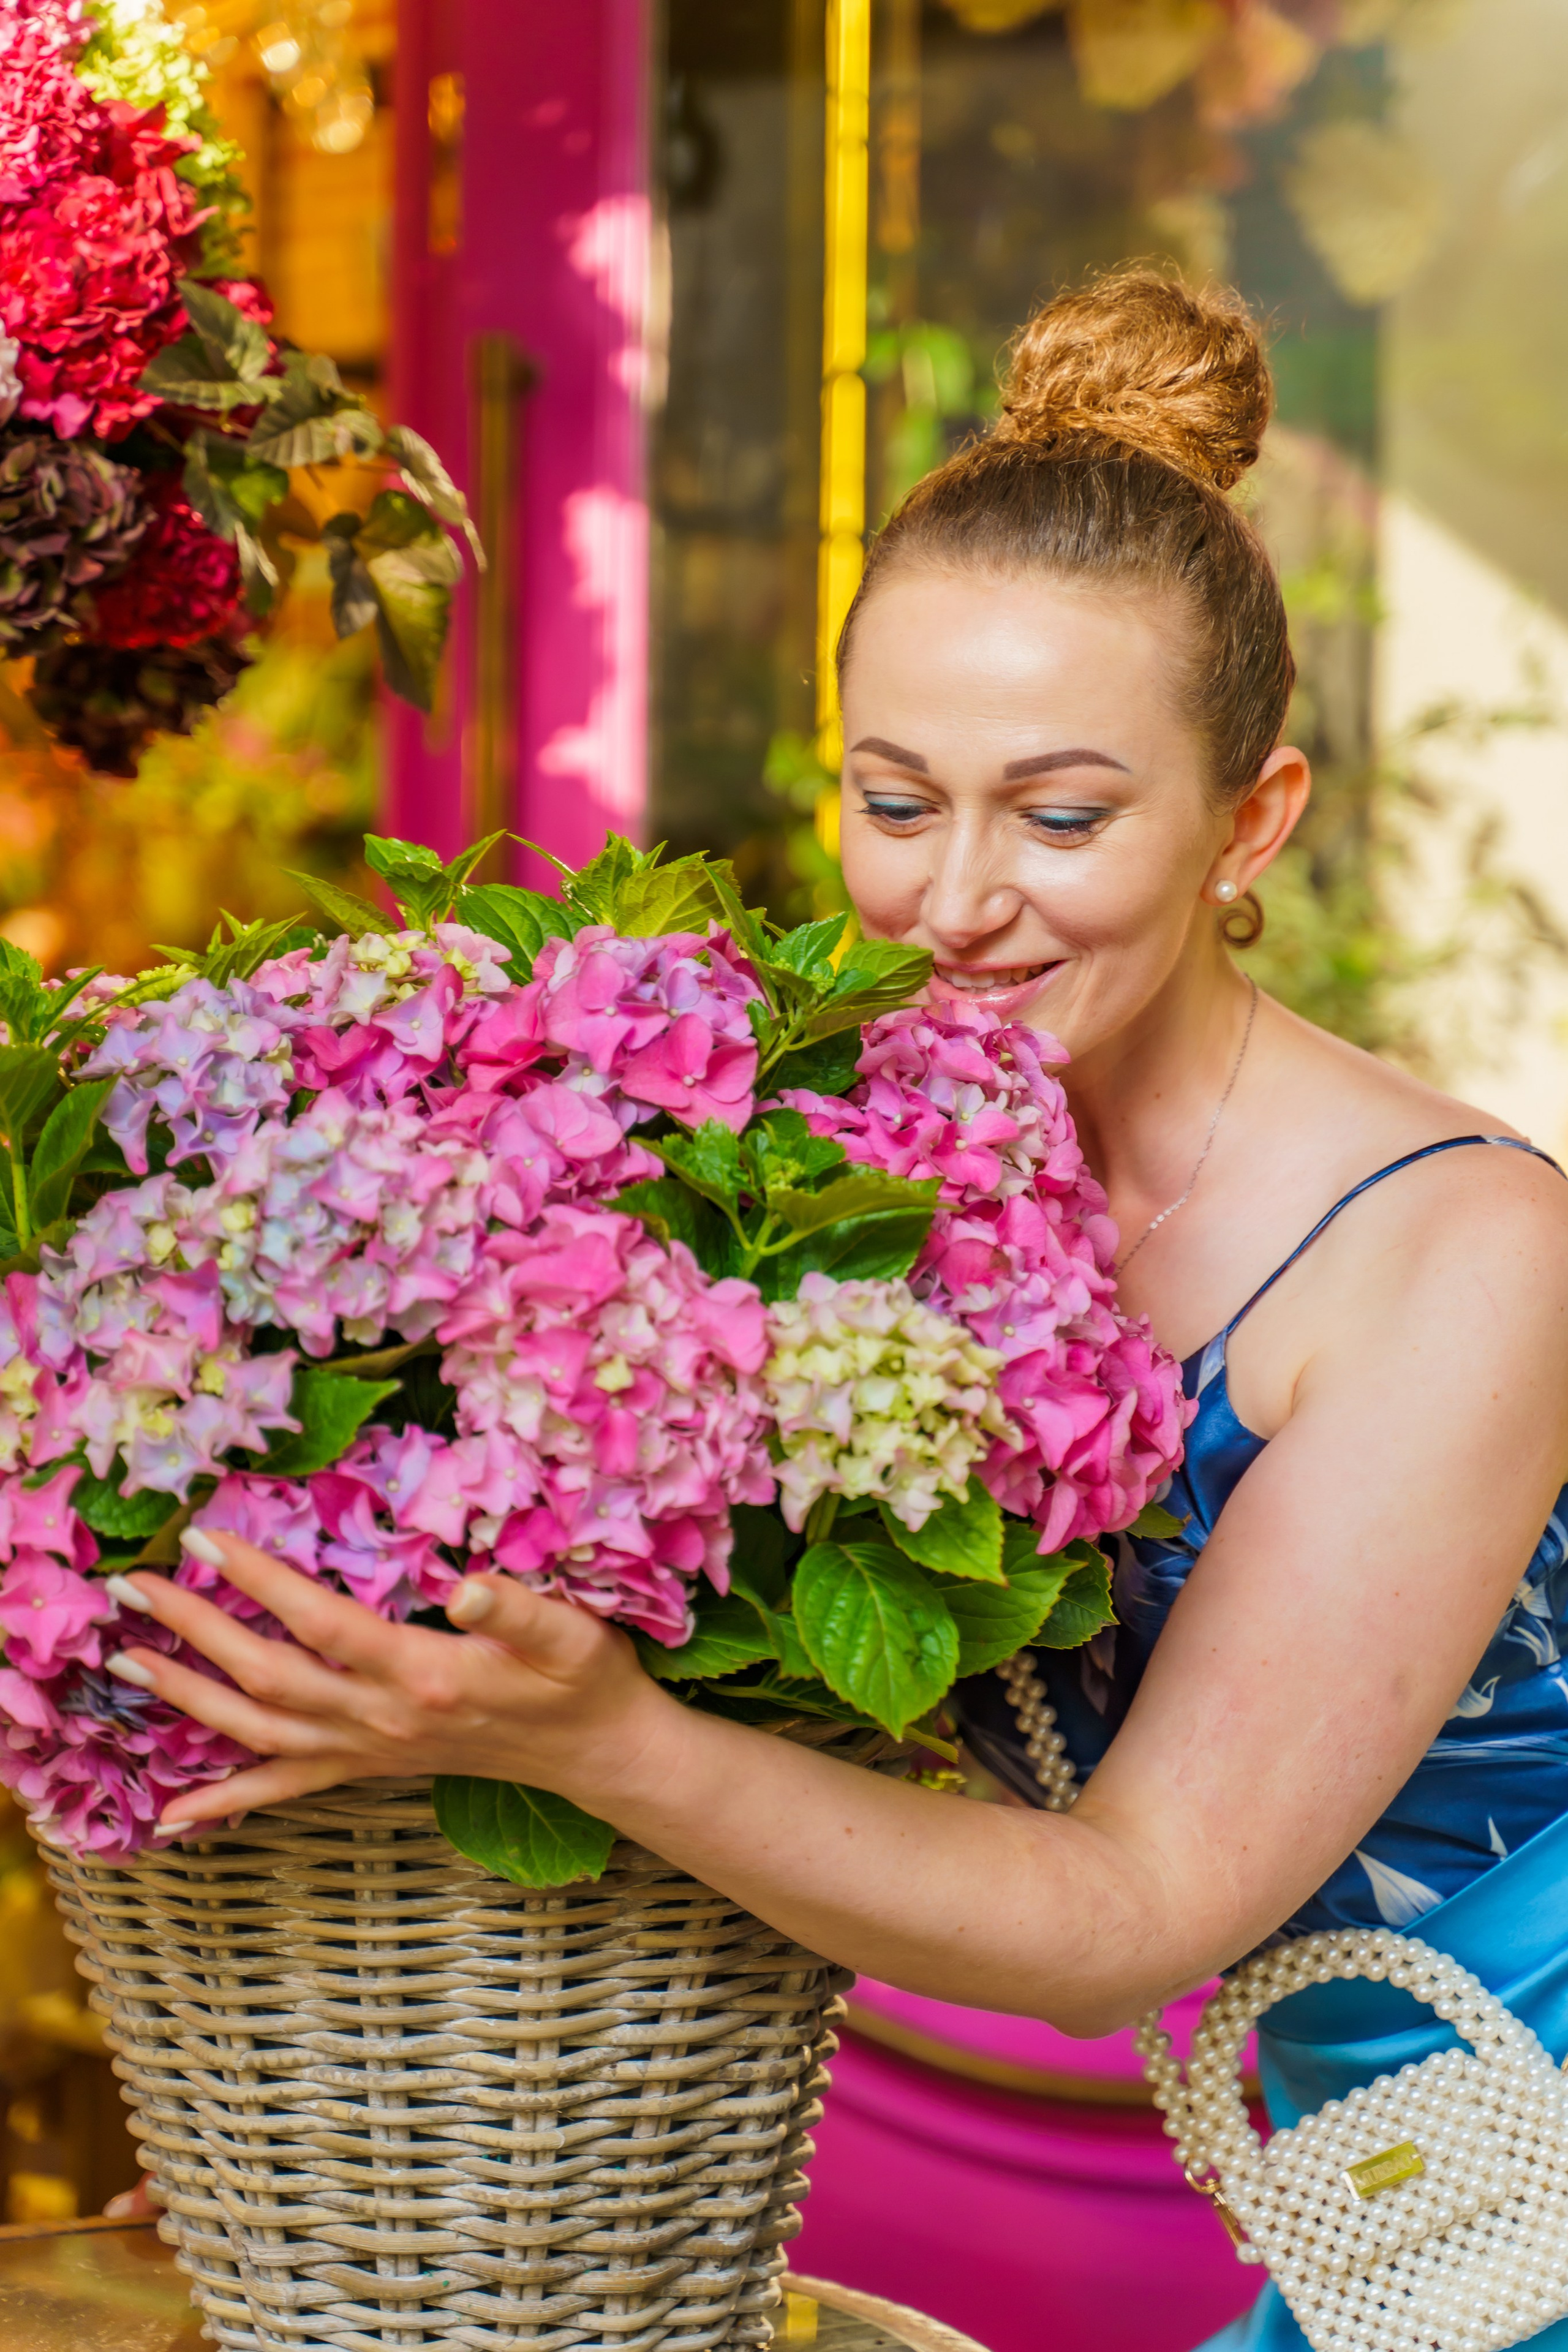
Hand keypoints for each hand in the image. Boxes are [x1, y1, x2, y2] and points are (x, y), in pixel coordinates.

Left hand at [103, 1531, 668, 1833]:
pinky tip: (172, 1816)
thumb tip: (465, 1584)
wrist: (597, 1753)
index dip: (259, 1580)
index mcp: (421, 1674)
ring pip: (258, 1731)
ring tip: (129, 1663)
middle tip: (136, 1588)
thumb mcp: (569, 1632)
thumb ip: (516, 1607)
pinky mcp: (369, 1766)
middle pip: (266, 1677)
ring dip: (186, 1701)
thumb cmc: (584, 1680)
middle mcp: (381, 1719)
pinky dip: (224, 1801)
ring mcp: (369, 1750)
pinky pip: (285, 1789)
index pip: (319, 1621)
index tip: (205, 1536)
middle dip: (195, 1631)